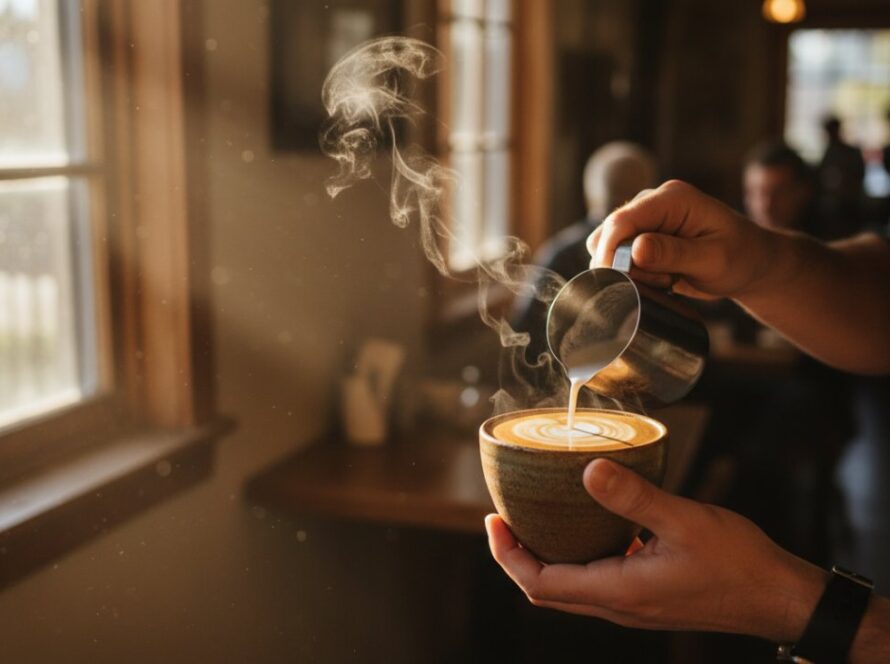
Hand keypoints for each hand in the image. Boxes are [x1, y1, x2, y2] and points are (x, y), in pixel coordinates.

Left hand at [484, 458, 826, 642]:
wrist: (777, 598)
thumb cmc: (737, 564)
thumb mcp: (684, 521)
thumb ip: (634, 497)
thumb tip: (588, 470)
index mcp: (618, 591)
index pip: (539, 583)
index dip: (507, 555)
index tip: (493, 521)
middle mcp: (618, 605)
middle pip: (546, 589)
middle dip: (516, 556)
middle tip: (502, 519)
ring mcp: (632, 605)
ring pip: (569, 587)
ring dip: (544, 557)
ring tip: (534, 518)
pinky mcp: (646, 596)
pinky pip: (595, 581)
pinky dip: (576, 557)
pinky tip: (586, 524)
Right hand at [587, 180, 781, 299]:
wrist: (751, 263)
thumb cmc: (741, 258)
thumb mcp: (713, 259)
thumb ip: (673, 253)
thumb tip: (635, 249)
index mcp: (672, 198)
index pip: (623, 220)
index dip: (610, 251)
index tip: (616, 281)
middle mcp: (652, 203)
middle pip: (610, 234)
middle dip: (624, 265)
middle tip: (663, 281)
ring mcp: (645, 220)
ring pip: (608, 247)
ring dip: (628, 271)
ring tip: (665, 279)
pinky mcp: (640, 237)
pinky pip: (617, 257)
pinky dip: (632, 274)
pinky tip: (659, 279)